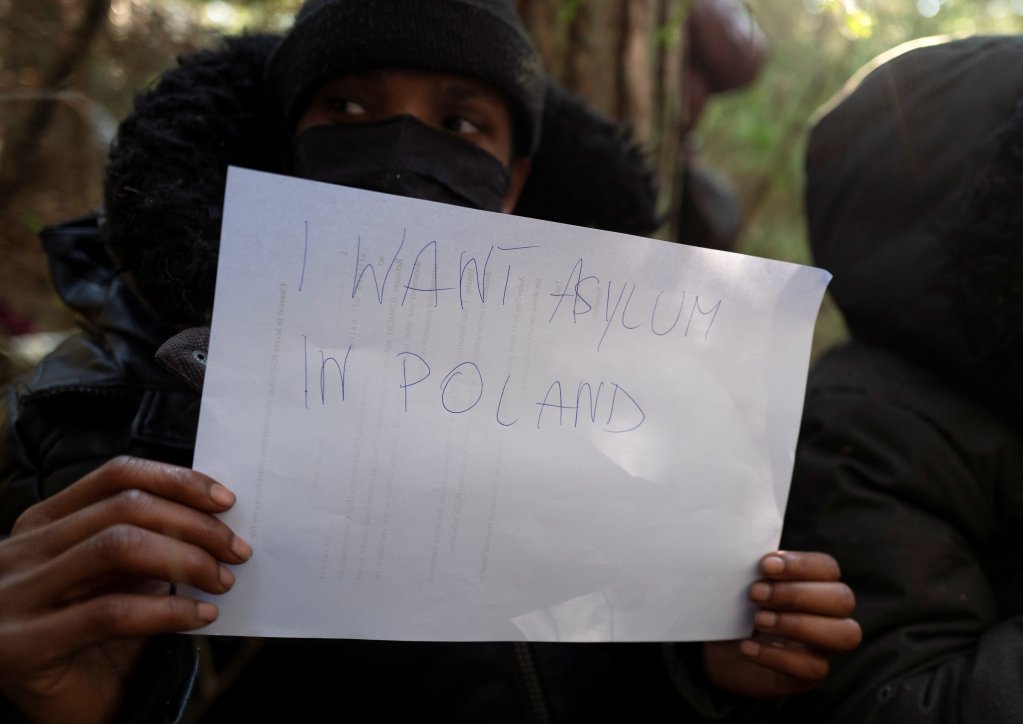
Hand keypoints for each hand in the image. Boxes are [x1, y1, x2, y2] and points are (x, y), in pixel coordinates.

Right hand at [0, 456, 250, 723]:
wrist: (61, 714)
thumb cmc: (93, 643)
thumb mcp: (113, 580)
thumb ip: (145, 543)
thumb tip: (214, 516)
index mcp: (41, 525)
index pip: (116, 476)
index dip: (176, 481)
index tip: (225, 500)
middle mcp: (20, 553)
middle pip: (123, 508)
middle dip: (194, 524)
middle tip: (237, 549)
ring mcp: (15, 597)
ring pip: (116, 547)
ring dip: (186, 560)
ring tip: (222, 580)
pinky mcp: (23, 646)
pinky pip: (111, 613)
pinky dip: (167, 611)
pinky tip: (200, 617)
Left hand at [702, 551, 860, 697]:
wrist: (718, 650)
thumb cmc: (735, 608)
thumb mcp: (739, 585)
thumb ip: (751, 569)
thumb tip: (742, 554)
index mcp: (816, 583)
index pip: (827, 568)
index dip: (800, 565)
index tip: (764, 566)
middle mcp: (830, 614)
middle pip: (842, 599)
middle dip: (797, 594)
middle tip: (755, 594)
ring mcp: (824, 646)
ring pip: (843, 634)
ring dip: (798, 624)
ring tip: (757, 620)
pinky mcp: (810, 675)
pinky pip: (813, 669)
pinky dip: (777, 657)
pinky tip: (747, 647)